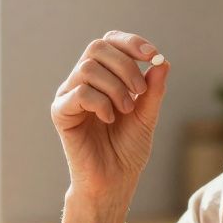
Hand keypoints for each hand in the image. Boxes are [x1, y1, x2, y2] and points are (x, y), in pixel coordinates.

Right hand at [51, 30, 169, 197]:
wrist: (114, 180)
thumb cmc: (127, 149)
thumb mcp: (147, 115)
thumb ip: (153, 90)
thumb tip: (162, 61)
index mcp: (102, 76)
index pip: (110, 42)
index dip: (130, 43)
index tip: (152, 55)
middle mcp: (82, 81)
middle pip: (97, 48)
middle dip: (125, 65)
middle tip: (140, 91)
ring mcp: (69, 95)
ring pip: (88, 68)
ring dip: (116, 88)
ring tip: (126, 110)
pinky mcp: (60, 112)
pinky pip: (79, 93)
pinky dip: (101, 103)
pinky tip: (109, 119)